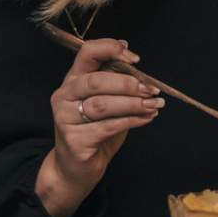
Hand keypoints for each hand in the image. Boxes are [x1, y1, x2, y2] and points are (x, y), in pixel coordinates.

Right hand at [36, 38, 162, 216]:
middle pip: (96, 81)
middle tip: (151, 90)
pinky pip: (108, 127)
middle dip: (128, 84)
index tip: (135, 58)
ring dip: (133, 104)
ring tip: (153, 105)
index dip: (111, 49)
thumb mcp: (105, 101)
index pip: (86, 53)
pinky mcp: (74, 140)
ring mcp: (65, 119)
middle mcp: (64, 96)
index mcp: (72, 80)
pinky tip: (146, 118)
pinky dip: (132, 121)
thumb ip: (113, 80)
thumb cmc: (95, 131)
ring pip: (103, 105)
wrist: (77, 167)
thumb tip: (130, 57)